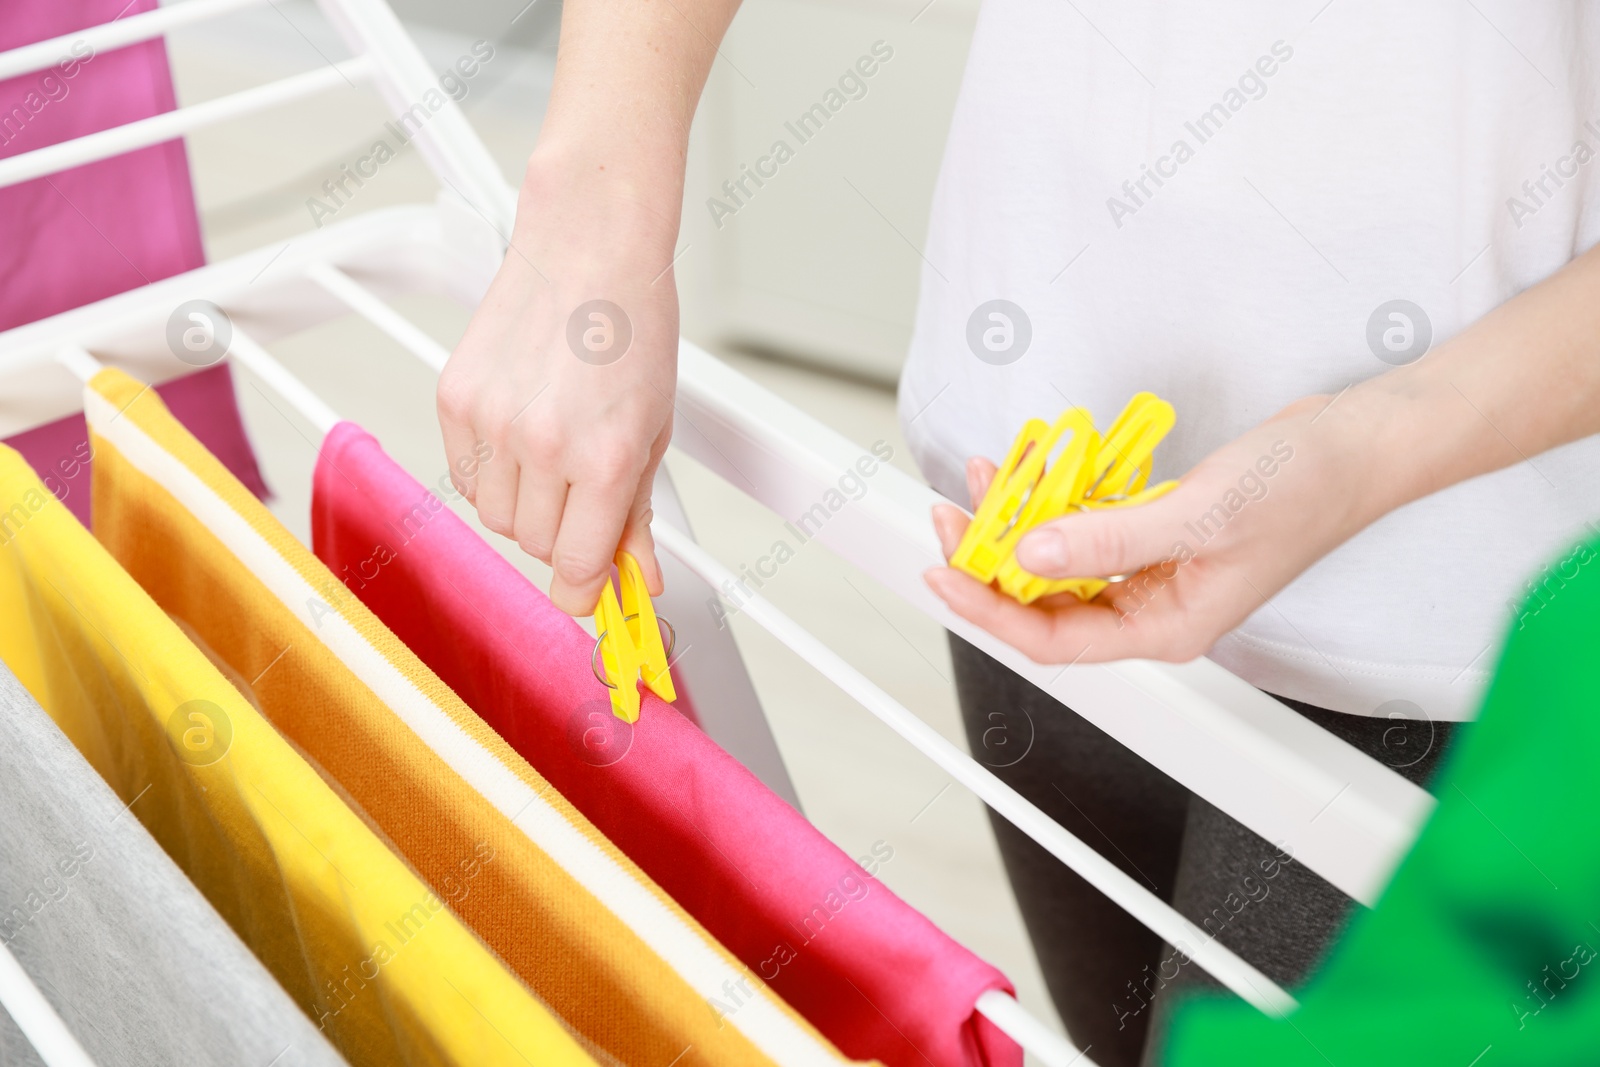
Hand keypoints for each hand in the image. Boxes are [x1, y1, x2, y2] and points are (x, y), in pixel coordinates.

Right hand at [437, 148, 678, 614]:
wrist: (589, 247)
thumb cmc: (631, 328)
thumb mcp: (655, 432)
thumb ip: (639, 515)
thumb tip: (638, 578)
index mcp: (604, 458)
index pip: (576, 568)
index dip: (583, 589)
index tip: (587, 590)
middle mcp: (544, 445)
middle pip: (535, 547)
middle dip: (562, 534)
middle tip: (584, 491)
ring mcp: (492, 422)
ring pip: (496, 518)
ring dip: (525, 505)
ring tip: (554, 452)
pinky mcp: (454, 398)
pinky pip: (465, 477)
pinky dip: (490, 472)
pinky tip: (520, 432)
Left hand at [924, 395, 1378, 663]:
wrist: (1359, 445)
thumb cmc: (1306, 489)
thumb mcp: (1199, 513)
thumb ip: (1110, 537)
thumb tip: (1031, 550)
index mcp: (1166, 628)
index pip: (1054, 638)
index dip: (989, 610)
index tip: (943, 573)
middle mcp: (1154, 607)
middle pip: (1048, 600)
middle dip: (993, 559)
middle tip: (952, 516)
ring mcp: (1154, 570)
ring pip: (1063, 558)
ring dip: (1022, 519)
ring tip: (989, 474)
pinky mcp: (1156, 532)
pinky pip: (1089, 523)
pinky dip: (1059, 497)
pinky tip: (1036, 465)